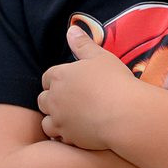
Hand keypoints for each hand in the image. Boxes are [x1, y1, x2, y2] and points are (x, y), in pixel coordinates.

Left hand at [37, 26, 137, 148]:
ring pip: (46, 120)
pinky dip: (62, 134)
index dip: (57, 79)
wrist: (125, 114)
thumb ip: (83, 44)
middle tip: (70, 99)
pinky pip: (57, 137)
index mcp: (60, 76)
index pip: (48, 77)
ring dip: (55, 118)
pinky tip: (76, 131)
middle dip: (52, 99)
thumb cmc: (114, 81)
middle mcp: (55, 98)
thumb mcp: (100, 56)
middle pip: (43, 99)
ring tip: (71, 117)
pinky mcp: (67, 137)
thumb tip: (71, 29)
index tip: (69, 82)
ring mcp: (59, 119)